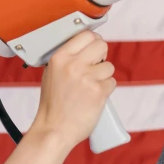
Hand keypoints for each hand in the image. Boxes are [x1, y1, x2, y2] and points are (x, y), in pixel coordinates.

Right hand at [30, 30, 116, 149]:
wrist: (54, 129)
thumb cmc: (53, 104)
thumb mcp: (51, 74)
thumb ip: (67, 59)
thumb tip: (86, 47)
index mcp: (59, 58)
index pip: (85, 35)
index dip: (93, 41)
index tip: (94, 48)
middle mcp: (73, 64)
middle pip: (101, 45)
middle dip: (101, 56)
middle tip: (95, 67)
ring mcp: (86, 78)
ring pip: (109, 66)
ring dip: (104, 76)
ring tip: (90, 88)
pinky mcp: (98, 91)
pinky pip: (112, 83)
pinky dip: (106, 90)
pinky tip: (93, 98)